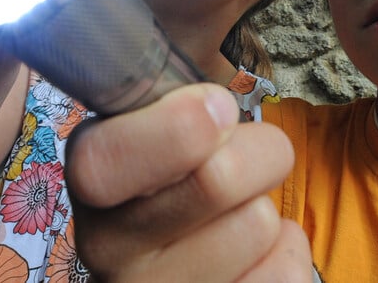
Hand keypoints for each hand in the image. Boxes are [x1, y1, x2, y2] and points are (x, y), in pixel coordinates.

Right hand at [65, 83, 312, 281]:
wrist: (183, 259)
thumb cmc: (182, 175)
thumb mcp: (164, 127)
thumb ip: (180, 110)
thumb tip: (215, 111)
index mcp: (91, 177)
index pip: (103, 163)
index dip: (172, 132)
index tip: (219, 110)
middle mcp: (106, 248)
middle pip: (214, 181)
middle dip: (257, 153)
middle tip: (248, 156)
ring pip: (258, 225)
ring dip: (264, 212)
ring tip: (233, 217)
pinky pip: (286, 271)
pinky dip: (285, 253)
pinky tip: (250, 259)